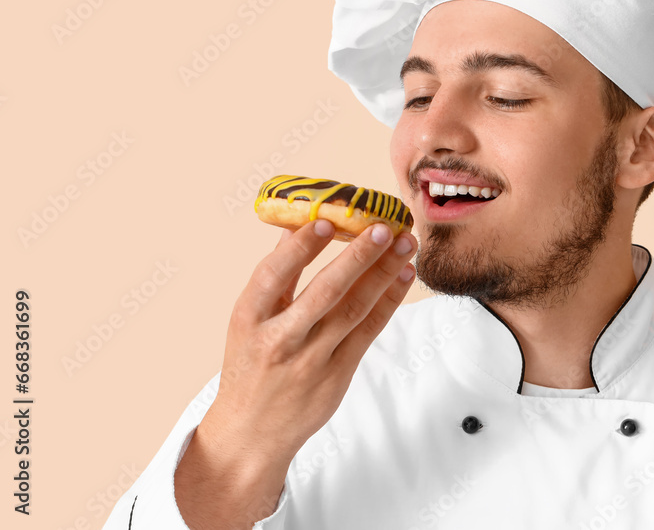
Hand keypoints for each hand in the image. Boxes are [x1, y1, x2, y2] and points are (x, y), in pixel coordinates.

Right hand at [175, 218, 416, 528]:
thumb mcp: (248, 320)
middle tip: (383, 227)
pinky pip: (369, 331)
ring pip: (354, 310)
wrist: (251, 432)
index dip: (300, 247)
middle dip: (358, 257)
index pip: (273, 275)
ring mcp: (310, 360)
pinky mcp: (337, 375)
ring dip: (383, 273)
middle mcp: (279, 339)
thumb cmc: (250, 364)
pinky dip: (388, 301)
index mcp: (248, 319)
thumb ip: (275, 275)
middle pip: (325, 292)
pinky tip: (403, 275)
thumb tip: (296, 225)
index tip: (326, 220)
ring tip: (405, 244)